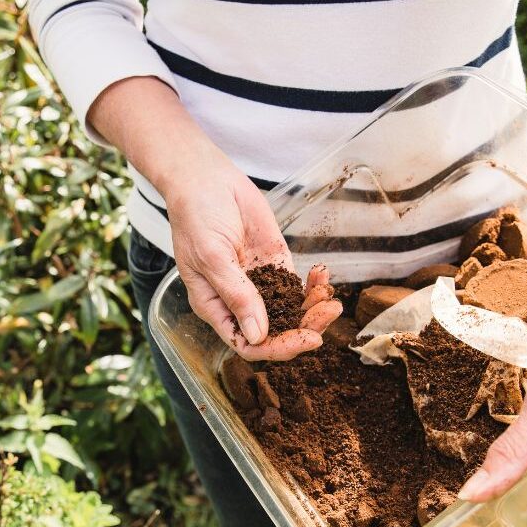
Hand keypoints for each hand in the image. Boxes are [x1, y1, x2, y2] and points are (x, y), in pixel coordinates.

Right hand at [165, 147, 340, 360]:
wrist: (206, 179)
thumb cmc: (196, 216)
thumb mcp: (212, 257)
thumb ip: (236, 295)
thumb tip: (257, 335)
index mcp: (215, 307)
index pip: (248, 343)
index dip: (277, 348)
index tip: (305, 339)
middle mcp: (238, 300)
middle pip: (275, 331)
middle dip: (304, 327)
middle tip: (328, 313)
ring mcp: (259, 283)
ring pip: (290, 311)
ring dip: (313, 308)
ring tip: (330, 297)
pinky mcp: (274, 263)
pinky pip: (297, 284)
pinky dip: (313, 285)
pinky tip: (323, 276)